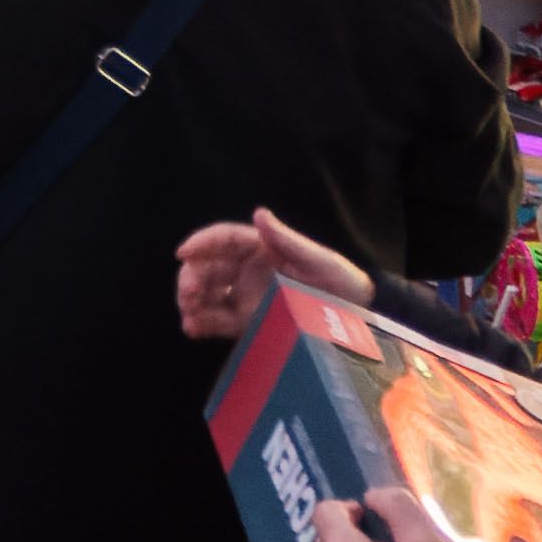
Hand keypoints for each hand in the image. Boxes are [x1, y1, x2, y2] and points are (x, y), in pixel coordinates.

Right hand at [174, 206, 368, 339]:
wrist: (359, 321)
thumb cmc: (341, 283)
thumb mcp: (319, 260)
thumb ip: (288, 241)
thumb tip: (259, 214)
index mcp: (263, 249)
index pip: (225, 240)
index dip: (202, 242)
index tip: (183, 253)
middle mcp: (249, 270)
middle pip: (210, 267)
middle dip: (192, 277)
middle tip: (187, 294)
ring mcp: (247, 297)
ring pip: (209, 293)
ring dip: (192, 301)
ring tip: (187, 315)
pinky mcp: (249, 322)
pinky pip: (219, 320)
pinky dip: (202, 322)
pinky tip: (192, 328)